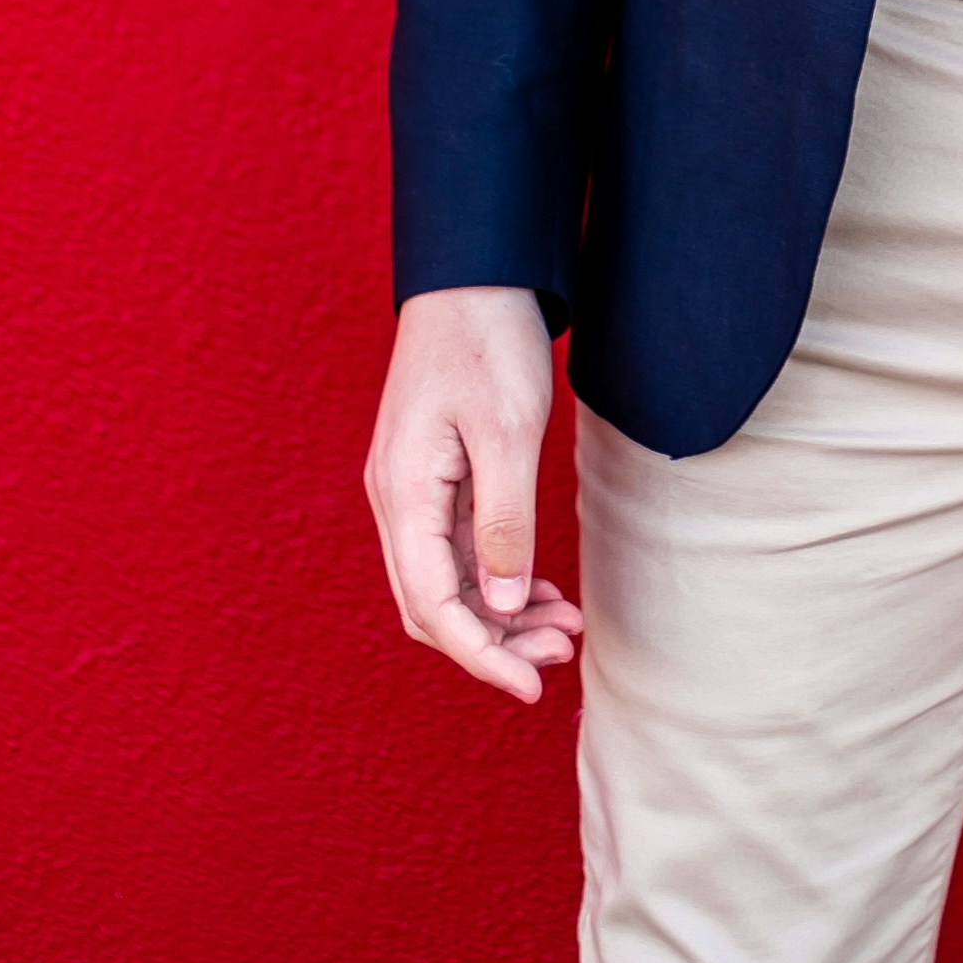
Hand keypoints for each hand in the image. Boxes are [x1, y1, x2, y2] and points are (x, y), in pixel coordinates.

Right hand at [364, 286, 581, 702]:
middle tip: (563, 651)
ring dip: (501, 614)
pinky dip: (498, 578)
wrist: (475, 275)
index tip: (532, 687)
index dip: (481, 655)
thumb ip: (503, 521)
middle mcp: (397, 500)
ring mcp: (412, 490)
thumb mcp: (506, 432)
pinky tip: (541, 589)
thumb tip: (502, 604)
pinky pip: (458, 551)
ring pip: (448, 582)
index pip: (432, 604)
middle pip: (433, 605)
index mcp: (404, 492)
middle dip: (495, 641)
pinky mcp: (434, 479)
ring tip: (565, 626)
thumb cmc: (488, 342)